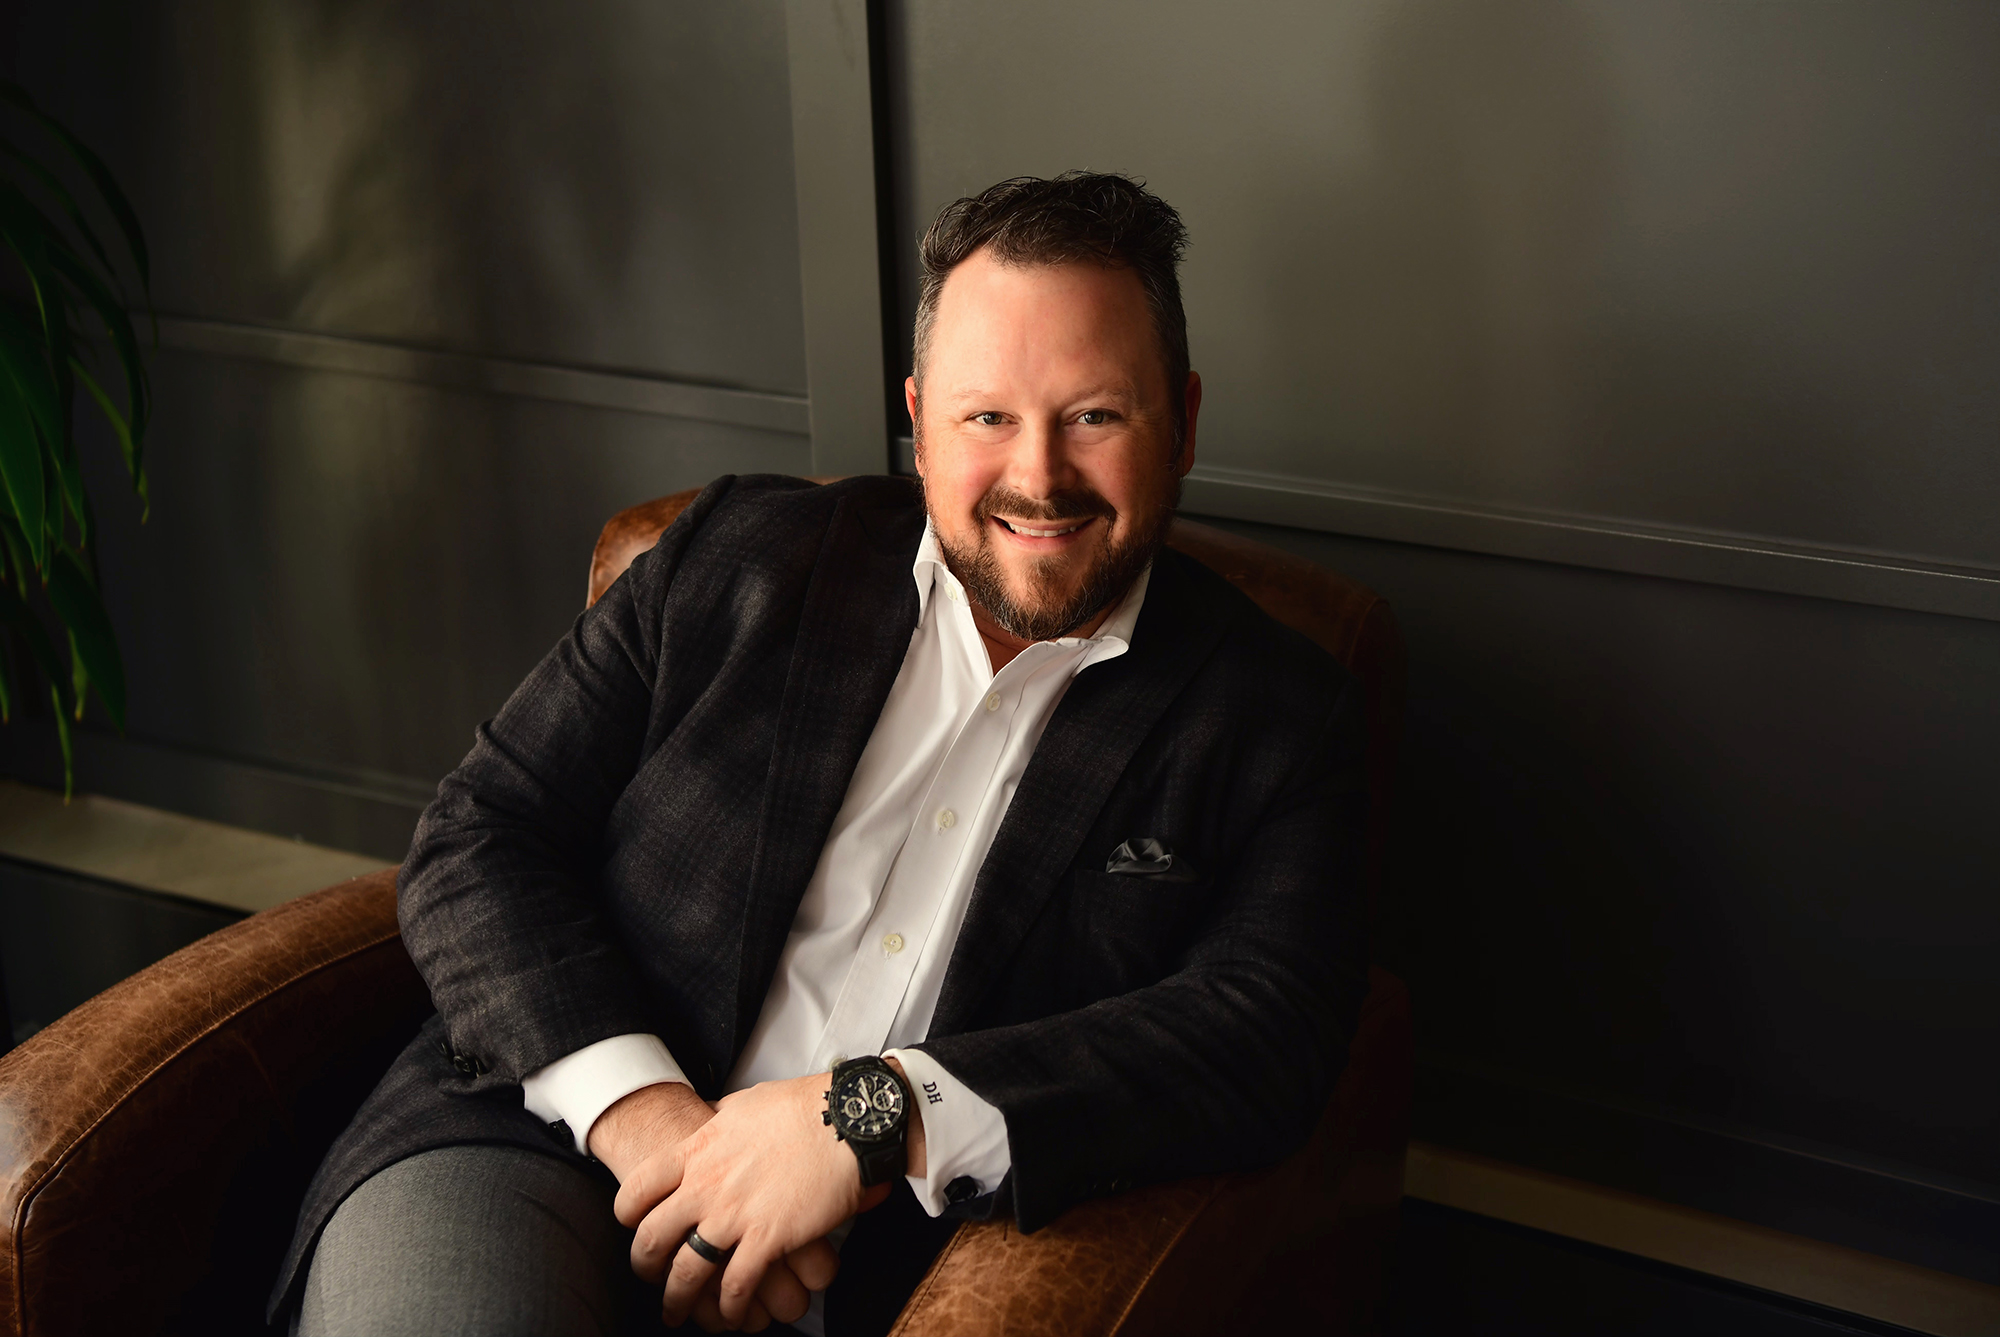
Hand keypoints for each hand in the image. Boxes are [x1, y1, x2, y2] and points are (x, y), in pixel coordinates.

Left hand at [615, 1072, 885, 1328]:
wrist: (843, 1120)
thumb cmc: (801, 1107)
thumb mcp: (743, 1105)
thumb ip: (718, 1123)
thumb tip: (710, 1121)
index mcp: (697, 1150)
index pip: (638, 1188)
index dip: (627, 1214)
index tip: (632, 1225)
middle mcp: (706, 1186)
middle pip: (652, 1238)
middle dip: (644, 1265)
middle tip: (650, 1275)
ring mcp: (734, 1215)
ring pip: (686, 1272)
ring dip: (677, 1299)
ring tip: (677, 1311)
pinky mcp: (767, 1239)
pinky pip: (735, 1285)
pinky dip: (728, 1307)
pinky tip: (730, 1313)